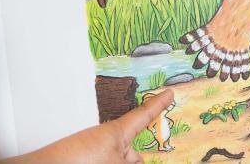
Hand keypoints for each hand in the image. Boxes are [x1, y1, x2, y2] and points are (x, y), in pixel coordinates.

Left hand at [6, 89, 174, 163]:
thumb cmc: (80, 160)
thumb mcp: (118, 163)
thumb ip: (133, 161)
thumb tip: (139, 161)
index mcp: (119, 132)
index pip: (144, 115)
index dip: (159, 104)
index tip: (169, 92)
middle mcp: (109, 141)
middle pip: (134, 152)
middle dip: (136, 159)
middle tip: (132, 161)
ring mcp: (97, 152)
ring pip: (121, 161)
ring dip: (124, 163)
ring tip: (110, 163)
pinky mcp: (87, 159)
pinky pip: (109, 161)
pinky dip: (112, 163)